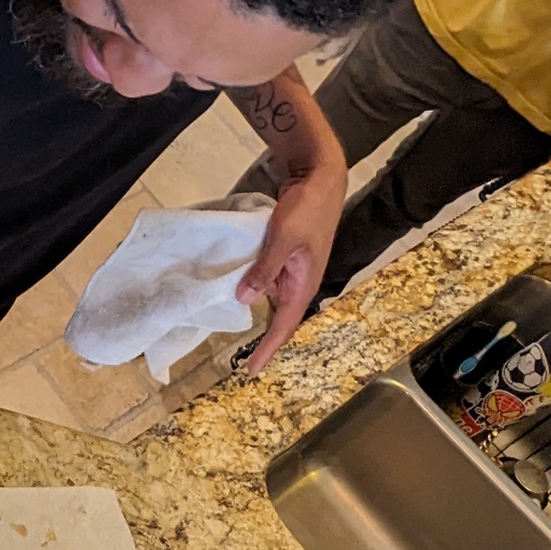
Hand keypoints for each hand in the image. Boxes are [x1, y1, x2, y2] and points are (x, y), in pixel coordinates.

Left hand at [235, 160, 345, 372]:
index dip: (267, 349)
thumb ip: (265, 269)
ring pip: (270, 297)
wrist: (320, 178)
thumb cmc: (306, 209)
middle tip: (242, 361)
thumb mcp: (282, 239)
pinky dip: (253, 285)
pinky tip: (234, 287)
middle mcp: (299, 282)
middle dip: (263, 339)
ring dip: (254, 309)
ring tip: (231, 327)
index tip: (251, 371)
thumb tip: (245, 300)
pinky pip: (268, 278)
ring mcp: (293, 269)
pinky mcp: (286, 255)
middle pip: (279, 317)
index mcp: (303, 284)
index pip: (283, 326)